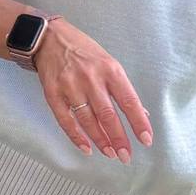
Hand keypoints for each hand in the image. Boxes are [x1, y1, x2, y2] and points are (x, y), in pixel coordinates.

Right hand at [34, 19, 152, 160]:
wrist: (49, 38)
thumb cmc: (84, 52)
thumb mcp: (109, 63)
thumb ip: (123, 89)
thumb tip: (141, 114)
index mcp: (110, 70)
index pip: (129, 100)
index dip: (138, 122)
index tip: (146, 139)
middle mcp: (91, 78)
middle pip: (108, 115)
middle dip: (119, 138)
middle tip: (126, 156)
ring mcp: (70, 86)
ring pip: (88, 120)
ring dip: (100, 140)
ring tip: (111, 153)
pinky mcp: (53, 94)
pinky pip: (66, 120)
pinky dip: (76, 137)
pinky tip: (86, 148)